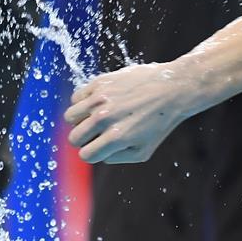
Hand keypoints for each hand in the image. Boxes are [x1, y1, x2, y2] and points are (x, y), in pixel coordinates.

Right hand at [64, 62, 188, 163]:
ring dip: (79, 122)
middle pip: (74, 138)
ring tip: (95, 119)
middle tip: (96, 135)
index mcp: (116, 138)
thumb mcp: (143, 151)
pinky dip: (82, 104)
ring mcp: (100, 99)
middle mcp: (105, 118)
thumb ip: (117, 158)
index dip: (91, 154)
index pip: (85, 155)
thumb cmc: (158, 123)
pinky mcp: (99, 82)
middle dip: (82, 140)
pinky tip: (97, 104)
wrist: (171, 89)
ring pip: (70, 117)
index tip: (100, 148)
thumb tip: (99, 154)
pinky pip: (76, 98)